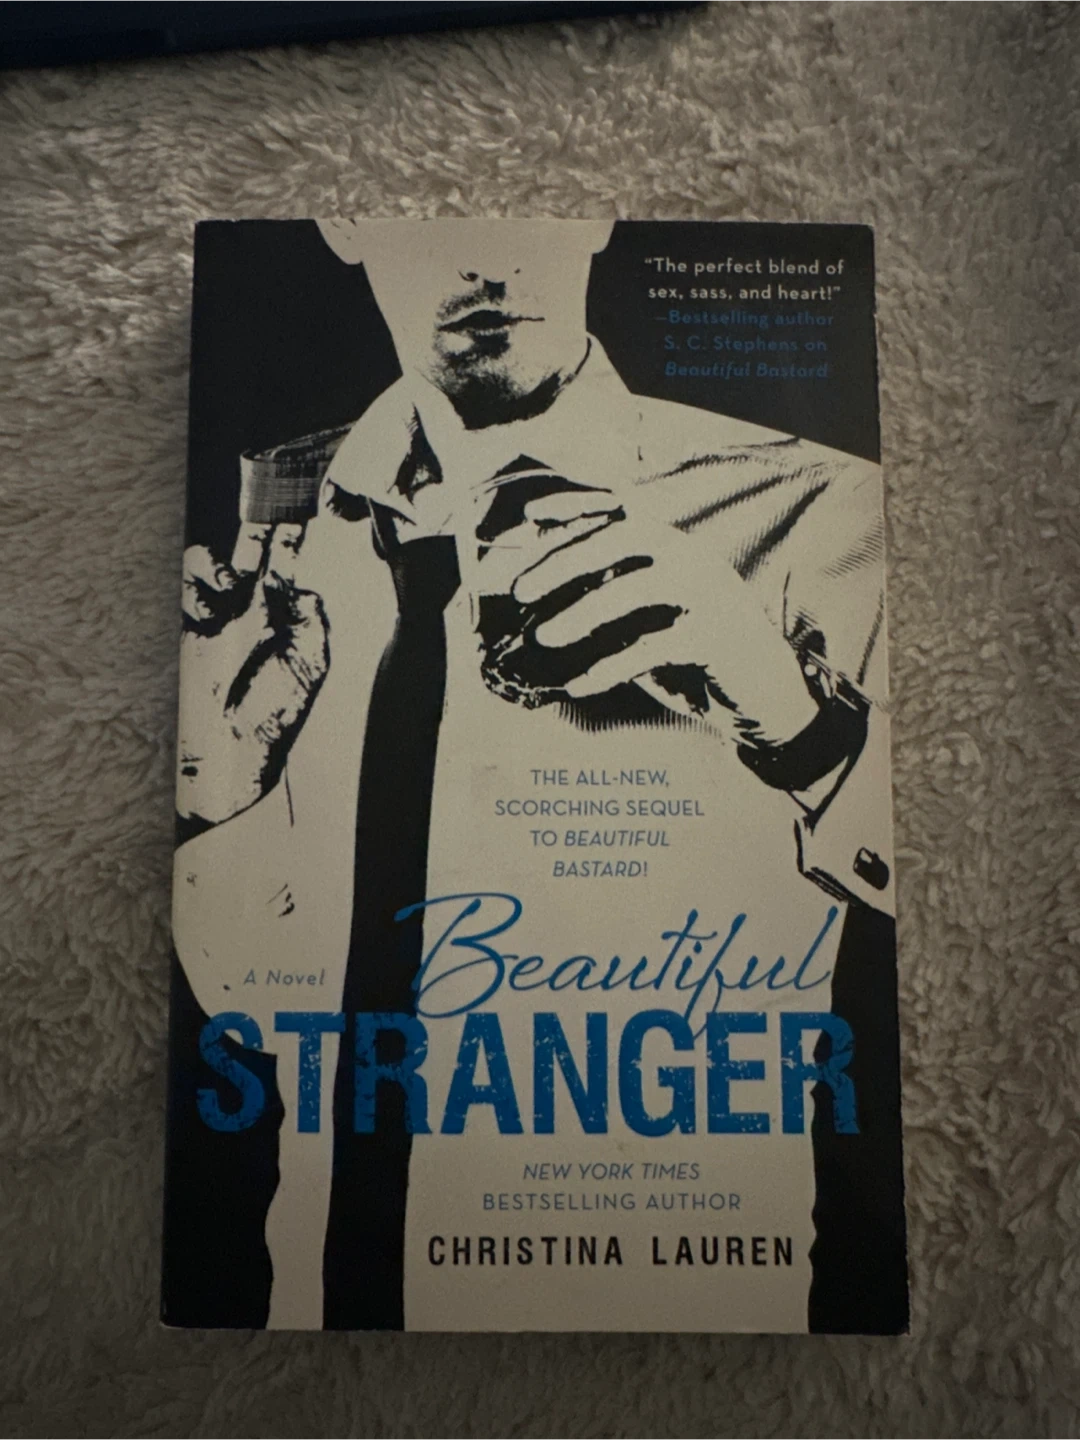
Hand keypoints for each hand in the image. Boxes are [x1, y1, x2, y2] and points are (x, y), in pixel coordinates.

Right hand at [177, 522, 328, 825]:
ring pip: (220, 564)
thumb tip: (302, 588)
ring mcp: (225, 617)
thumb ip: (311, 623)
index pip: (291, 562)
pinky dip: (199, 580)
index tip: (297, 507)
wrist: (235, 753)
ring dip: (224, 561)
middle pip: (256, 552)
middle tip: (261, 509)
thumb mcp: (310, 667)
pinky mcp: (195, 629)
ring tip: (233, 579)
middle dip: (258, 528)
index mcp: (290, 614)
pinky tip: (211, 595)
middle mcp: (258, 609)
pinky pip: (193, 589)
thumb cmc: (279, 714)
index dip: (292, 534)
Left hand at [504, 494, 818, 743]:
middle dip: (564, 559)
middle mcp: (688, 556)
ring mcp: (704, 592)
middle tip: (520, 589)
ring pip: (633, 589)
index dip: (573, 507)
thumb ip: (606, 589)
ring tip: (543, 635)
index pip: (617, 512)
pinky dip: (611, 667)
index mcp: (670, 543)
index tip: (529, 516)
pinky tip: (578, 685)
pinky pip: (652, 647)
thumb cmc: (690, 647)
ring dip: (581, 612)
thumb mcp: (646, 613)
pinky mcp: (714, 635)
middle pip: (620, 539)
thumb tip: (539, 577)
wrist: (762, 689)